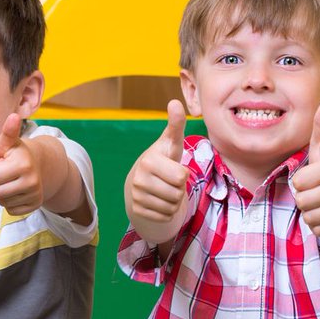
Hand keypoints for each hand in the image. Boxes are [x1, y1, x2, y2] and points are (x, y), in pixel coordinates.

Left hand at [0, 114, 44, 214]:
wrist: (37, 164)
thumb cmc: (15, 153)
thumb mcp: (8, 142)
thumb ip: (8, 131)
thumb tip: (14, 116)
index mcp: (24, 164)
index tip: (2, 164)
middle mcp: (32, 180)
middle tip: (4, 174)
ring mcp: (36, 194)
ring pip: (4, 203)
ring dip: (2, 194)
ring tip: (11, 181)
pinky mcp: (35, 205)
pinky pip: (12, 211)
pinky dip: (10, 203)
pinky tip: (16, 191)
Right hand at [127, 100, 188, 222]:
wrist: (140, 180)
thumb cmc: (162, 159)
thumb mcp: (171, 143)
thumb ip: (176, 124)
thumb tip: (175, 102)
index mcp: (149, 161)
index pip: (181, 177)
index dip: (183, 174)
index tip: (173, 168)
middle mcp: (139, 179)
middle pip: (177, 194)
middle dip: (179, 189)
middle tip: (170, 181)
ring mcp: (136, 196)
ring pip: (172, 207)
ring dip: (174, 202)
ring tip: (165, 190)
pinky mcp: (136, 210)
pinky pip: (164, 217)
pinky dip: (166, 212)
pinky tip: (159, 201)